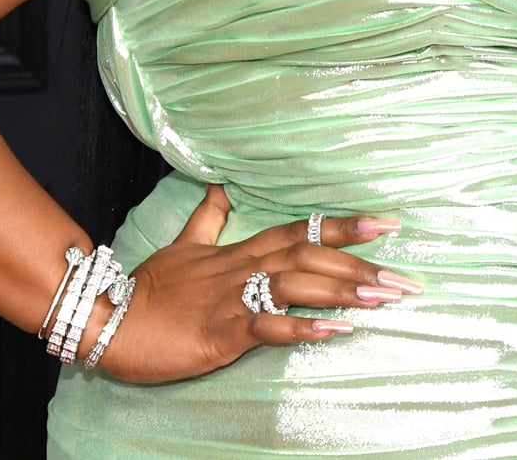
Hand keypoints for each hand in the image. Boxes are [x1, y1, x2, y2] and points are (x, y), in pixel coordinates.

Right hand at [89, 183, 421, 381]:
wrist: (110, 318)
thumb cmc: (151, 289)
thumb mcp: (183, 246)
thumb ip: (208, 218)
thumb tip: (220, 185)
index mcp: (241, 252)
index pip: (301, 230)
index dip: (345, 227)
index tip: (388, 222)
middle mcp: (244, 269)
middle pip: (311, 257)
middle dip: (362, 265)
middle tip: (407, 277)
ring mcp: (234, 299)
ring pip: (297, 285)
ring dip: (344, 291)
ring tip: (384, 298)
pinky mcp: (221, 331)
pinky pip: (267, 326)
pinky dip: (303, 327)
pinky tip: (335, 331)